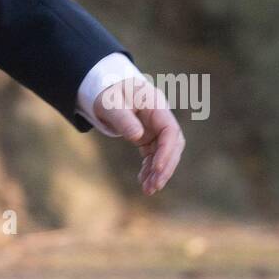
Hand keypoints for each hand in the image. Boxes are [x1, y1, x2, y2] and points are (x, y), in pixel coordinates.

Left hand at [92, 76, 183, 194]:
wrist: (105, 88)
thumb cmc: (108, 92)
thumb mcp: (111, 103)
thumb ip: (123, 118)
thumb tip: (137, 136)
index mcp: (156, 105)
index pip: (170, 131)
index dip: (167, 151)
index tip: (157, 168)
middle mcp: (160, 118)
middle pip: (173, 145)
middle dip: (165, 167)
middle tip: (154, 186)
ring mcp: (155, 128)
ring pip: (164, 153)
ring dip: (158, 172)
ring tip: (148, 190)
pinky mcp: (148, 137)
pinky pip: (153, 155)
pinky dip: (149, 169)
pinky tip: (143, 181)